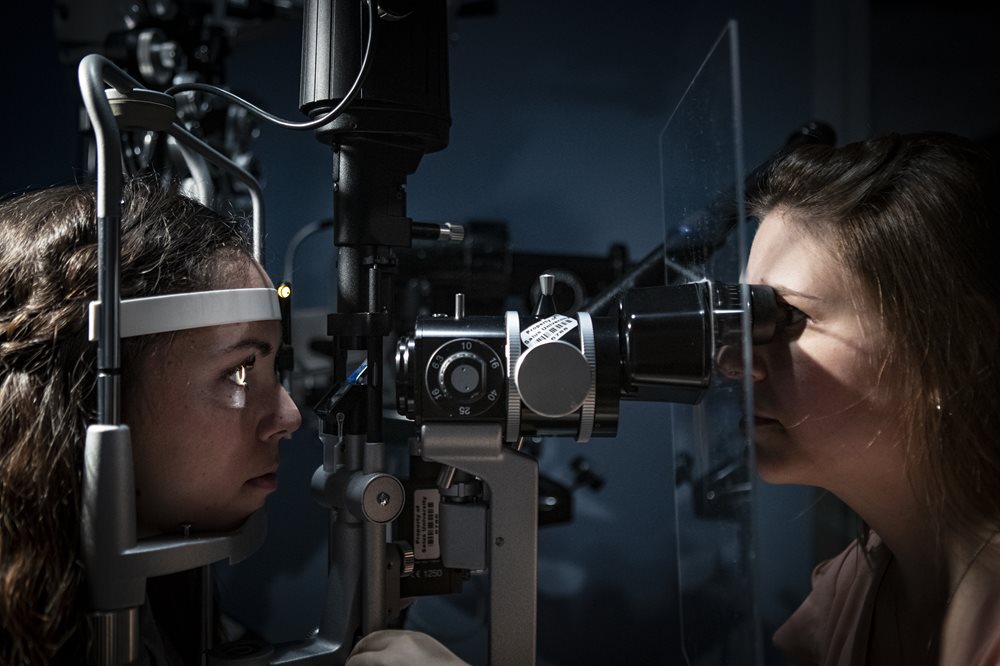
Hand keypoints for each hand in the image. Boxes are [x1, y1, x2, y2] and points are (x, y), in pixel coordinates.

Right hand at [346, 630, 467, 665]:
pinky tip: (387, 653)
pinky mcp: (424, 637)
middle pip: (368, 640)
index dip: (349, 664)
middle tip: (353, 661)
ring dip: (372, 645)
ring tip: (368, 657)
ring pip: (383, 634)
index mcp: (390, 659)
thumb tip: (361, 664)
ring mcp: (413, 637)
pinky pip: (398, 635)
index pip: (358, 659)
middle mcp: (401, 643)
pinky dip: (388, 643)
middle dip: (357, 651)